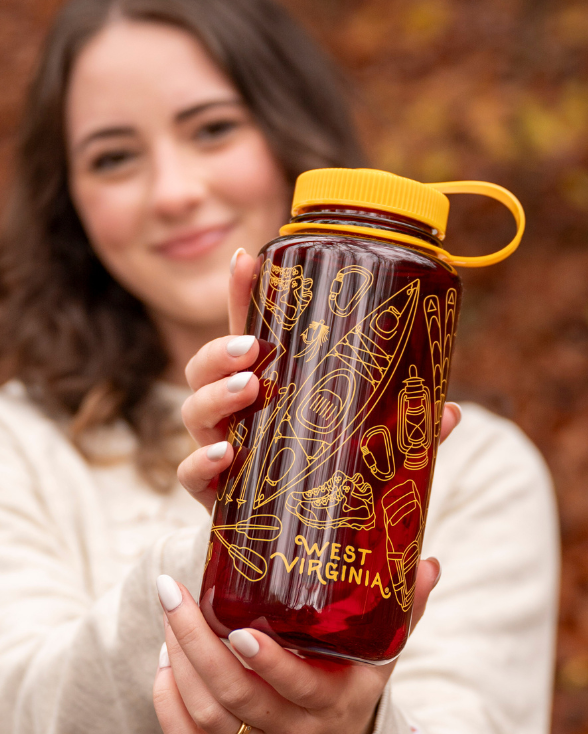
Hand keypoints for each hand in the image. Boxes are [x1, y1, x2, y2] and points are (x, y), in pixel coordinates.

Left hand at [153, 559, 440, 733]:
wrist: (337, 729)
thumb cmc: (355, 676)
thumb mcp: (383, 647)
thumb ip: (405, 607)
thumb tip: (431, 562)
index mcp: (336, 700)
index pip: (299, 690)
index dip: (268, 665)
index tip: (238, 628)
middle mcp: (297, 728)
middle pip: (237, 700)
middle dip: (196, 645)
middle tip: (173, 593)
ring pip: (207, 717)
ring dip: (179, 662)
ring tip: (168, 611)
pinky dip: (167, 698)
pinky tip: (164, 655)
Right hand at [178, 249, 462, 512]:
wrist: (292, 546)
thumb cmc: (323, 481)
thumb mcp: (363, 447)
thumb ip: (399, 430)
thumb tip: (450, 412)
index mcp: (266, 388)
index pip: (246, 332)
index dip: (243, 294)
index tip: (247, 259)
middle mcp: (234, 414)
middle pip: (204, 366)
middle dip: (220, 348)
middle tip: (254, 348)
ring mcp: (219, 449)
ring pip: (192, 410)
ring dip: (215, 394)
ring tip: (249, 388)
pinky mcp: (213, 494)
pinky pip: (189, 473)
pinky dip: (201, 461)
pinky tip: (227, 454)